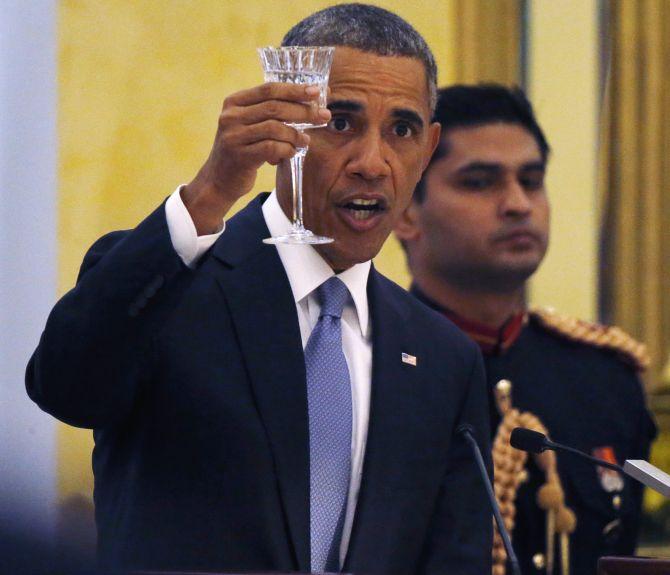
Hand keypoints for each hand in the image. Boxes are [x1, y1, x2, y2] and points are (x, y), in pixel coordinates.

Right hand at [183, 83, 330, 234]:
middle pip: (275, 107)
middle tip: (323, 116)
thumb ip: (271, 113)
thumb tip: (311, 101)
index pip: (269, 89)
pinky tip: (291, 153)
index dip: (295, 89)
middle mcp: (231, 116)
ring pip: (275, 128)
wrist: (219, 180)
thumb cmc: (243, 150)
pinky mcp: (239, 156)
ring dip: (296, 134)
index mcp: (234, 102)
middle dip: (303, 110)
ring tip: (305, 141)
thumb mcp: (250, 125)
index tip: (317, 92)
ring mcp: (233, 136)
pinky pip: (272, 148)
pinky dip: (287, 150)